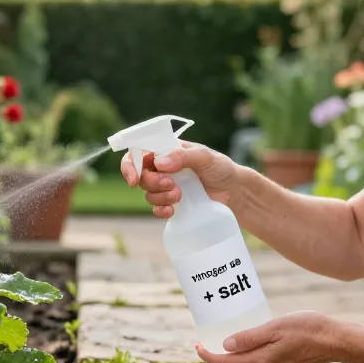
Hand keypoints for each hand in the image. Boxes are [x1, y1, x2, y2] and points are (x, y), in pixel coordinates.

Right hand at [120, 141, 240, 217]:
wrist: (234, 191)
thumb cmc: (220, 168)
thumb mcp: (204, 157)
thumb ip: (183, 156)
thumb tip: (160, 163)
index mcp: (166, 151)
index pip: (138, 153)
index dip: (130, 165)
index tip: (134, 179)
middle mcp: (162, 167)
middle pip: (141, 176)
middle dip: (152, 183)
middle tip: (171, 184)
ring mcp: (166, 186)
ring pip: (148, 193)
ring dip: (160, 197)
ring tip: (180, 196)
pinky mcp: (172, 202)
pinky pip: (156, 208)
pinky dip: (161, 210)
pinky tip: (172, 211)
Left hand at [194, 311, 345, 362]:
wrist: (337, 341)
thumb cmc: (308, 330)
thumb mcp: (274, 327)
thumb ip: (250, 337)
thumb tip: (225, 345)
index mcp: (261, 362)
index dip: (208, 356)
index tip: (196, 345)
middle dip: (218, 355)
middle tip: (204, 340)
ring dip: (233, 354)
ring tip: (223, 337)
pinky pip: (259, 361)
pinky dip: (248, 352)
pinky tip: (248, 339)